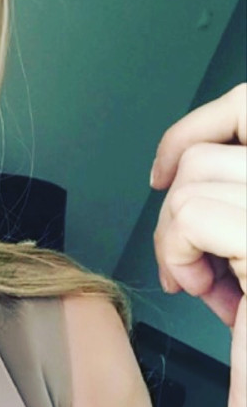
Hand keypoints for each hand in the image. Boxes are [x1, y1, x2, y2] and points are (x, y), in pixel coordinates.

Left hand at [149, 82, 246, 406]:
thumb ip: (241, 203)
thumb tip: (195, 154)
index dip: (206, 122)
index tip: (166, 168)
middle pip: (241, 114)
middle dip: (186, 160)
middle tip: (175, 219)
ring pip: (199, 172)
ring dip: (178, 229)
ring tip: (204, 279)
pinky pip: (190, 212)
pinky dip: (176, 250)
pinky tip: (201, 292)